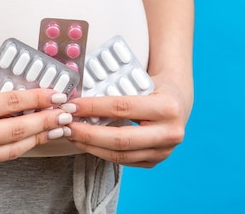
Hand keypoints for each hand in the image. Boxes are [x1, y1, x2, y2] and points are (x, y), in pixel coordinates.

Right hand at [0, 87, 72, 174]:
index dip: (38, 99)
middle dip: (45, 121)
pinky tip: (28, 141)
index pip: (11, 103)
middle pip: (16, 130)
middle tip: (65, 114)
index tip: (56, 94)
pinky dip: (14, 150)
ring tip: (54, 129)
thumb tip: (25, 101)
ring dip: (36, 139)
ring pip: (11, 151)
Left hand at [64, 74, 191, 167]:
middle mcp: (169, 133)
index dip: (93, 108)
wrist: (179, 101)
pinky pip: (123, 161)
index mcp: (167, 107)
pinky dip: (101, 152)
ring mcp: (164, 152)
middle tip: (66, 127)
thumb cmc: (155, 86)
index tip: (72, 105)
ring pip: (119, 155)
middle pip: (120, 140)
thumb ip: (116, 90)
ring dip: (91, 146)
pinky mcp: (155, 161)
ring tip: (72, 136)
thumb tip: (79, 98)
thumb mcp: (140, 81)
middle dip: (88, 134)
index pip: (122, 108)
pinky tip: (87, 143)